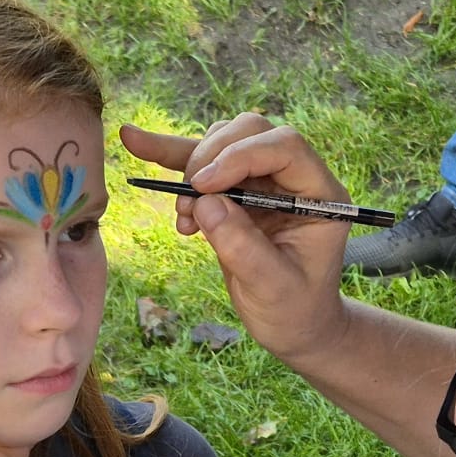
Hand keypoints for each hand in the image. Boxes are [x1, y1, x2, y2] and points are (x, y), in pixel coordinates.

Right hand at [121, 116, 352, 366]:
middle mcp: (293, 177)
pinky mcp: (235, 190)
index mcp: (319, 193)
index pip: (284, 147)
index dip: (240, 156)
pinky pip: (203, 164)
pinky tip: (136, 143)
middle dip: (212, 156)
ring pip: (223, 140)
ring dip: (192, 167)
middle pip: (251, 132)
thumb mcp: (273, 287)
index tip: (203, 186)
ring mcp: (263, 180)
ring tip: (183, 215)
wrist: (292, 325)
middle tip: (190, 196)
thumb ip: (242, 247)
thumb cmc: (294, 309)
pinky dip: (170, 158)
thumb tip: (205, 204)